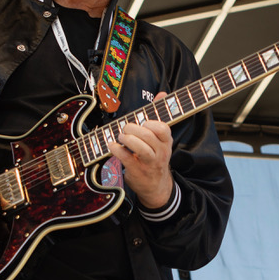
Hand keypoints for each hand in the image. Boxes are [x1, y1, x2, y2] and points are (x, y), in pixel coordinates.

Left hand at [109, 91, 174, 208]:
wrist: (156, 186)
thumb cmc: (155, 156)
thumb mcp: (160, 138)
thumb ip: (159, 114)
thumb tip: (162, 93)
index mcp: (166, 141)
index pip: (162, 128)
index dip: (149, 123)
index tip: (142, 123)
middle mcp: (160, 152)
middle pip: (148, 135)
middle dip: (133, 129)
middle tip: (125, 129)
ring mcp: (149, 163)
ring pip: (140, 148)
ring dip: (126, 139)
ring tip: (120, 137)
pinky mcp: (137, 171)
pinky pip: (126, 157)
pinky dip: (116, 149)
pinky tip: (112, 145)